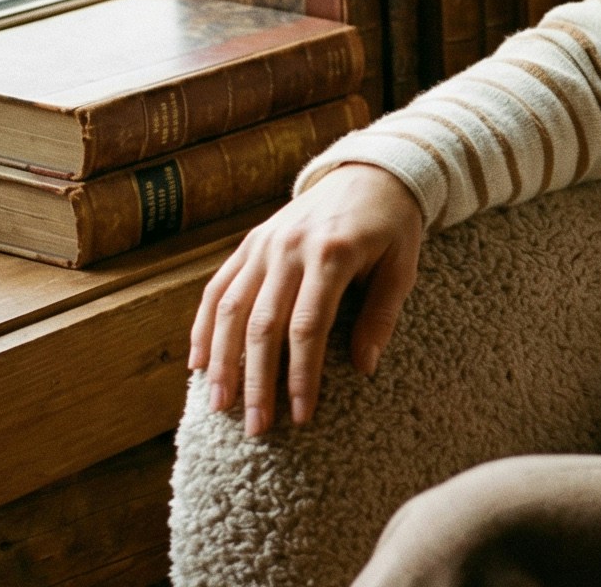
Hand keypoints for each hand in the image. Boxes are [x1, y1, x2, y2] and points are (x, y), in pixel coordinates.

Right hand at [188, 162, 424, 436]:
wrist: (370, 171)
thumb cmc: (393, 226)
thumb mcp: (403, 267)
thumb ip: (382, 315)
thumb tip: (364, 368)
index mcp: (332, 254)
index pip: (308, 327)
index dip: (301, 376)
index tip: (302, 416)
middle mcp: (289, 249)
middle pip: (263, 326)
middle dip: (257, 382)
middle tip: (256, 428)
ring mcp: (263, 244)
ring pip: (231, 310)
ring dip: (222, 362)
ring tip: (220, 407)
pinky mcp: (249, 243)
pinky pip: (218, 288)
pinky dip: (204, 327)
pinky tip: (198, 365)